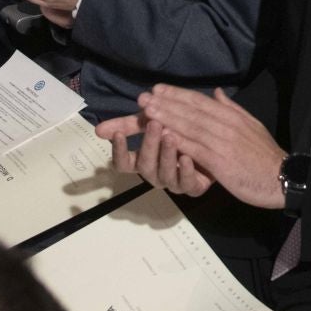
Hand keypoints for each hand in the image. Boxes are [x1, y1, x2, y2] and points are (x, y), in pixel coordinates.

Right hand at [94, 113, 215, 195]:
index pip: (123, 162)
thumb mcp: (153, 123)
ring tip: (171, 136)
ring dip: (167, 154)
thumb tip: (98, 129)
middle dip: (149, 144)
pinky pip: (186, 183)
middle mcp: (155, 174)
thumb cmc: (177, 134)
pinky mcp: (192, 187)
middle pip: (145, 165)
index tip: (117, 133)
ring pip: (164, 174)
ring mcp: (173, 182)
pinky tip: (187, 157)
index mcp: (143, 160)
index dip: (119, 150)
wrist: (212, 146)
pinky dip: (185, 170)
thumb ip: (130, 124)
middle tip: (154, 123)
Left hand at [131, 85, 287, 208]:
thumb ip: (232, 109)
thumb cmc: (264, 155)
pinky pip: (195, 148)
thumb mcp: (251, 125)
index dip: (177, 94)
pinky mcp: (220, 161)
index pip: (200, 100)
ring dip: (167, 117)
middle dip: (165, 103)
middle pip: (191, 110)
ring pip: (190, 126)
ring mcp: (222, 142)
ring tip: (147, 111)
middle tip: (143, 97)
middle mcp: (225, 124)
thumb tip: (217, 93)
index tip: (157, 89)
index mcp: (231, 116)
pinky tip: (163, 135)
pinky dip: (178, 140)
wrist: (281, 177)